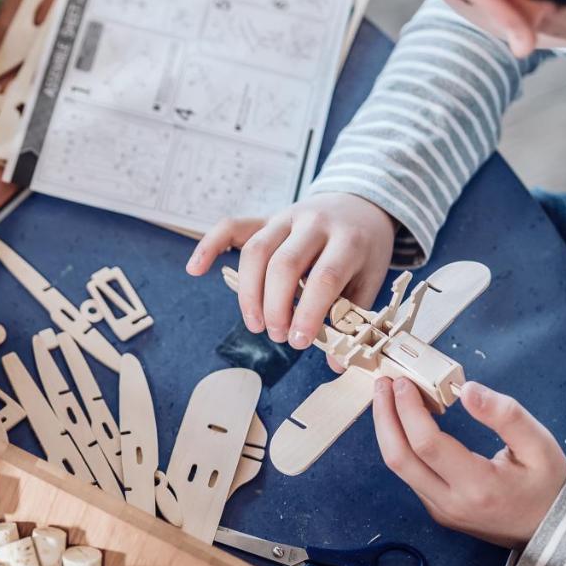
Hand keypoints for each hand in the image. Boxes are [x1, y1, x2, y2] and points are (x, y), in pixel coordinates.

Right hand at [185, 193, 395, 349]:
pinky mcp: (265, 218)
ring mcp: (286, 218)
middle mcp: (314, 223)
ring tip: (255, 324)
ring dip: (249, 293)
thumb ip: (353, 316)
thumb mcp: (370, 278)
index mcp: (348, 240)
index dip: (309, 312)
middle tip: (277, 336)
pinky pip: (231, 226)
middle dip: (275, 307)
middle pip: (284, 265)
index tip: (300, 341)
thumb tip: (337, 363)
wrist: (359, 201)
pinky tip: (195, 269)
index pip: (324, 277)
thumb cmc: (363, 247)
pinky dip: (208, 246)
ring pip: (255, 251)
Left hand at [373, 377, 565, 548]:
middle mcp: (451, 503)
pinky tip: (405, 422)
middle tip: (383, 384)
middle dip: (385, 417)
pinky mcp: (438, 511)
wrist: (553, 530)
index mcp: (479, 486)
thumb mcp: (540, 444)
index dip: (409, 410)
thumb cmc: (548, 484)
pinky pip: (410, 476)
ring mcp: (441, 510)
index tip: (403, 383)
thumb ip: (506, 415)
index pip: (427, 444)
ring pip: (399, 469)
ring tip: (388, 397)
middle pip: (399, 458)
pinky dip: (401, 445)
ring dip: (389, 430)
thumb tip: (467, 390)